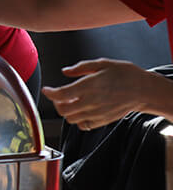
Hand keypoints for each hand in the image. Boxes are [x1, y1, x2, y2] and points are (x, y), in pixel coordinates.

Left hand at [42, 58, 170, 128]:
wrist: (143, 90)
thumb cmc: (124, 74)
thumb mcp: (102, 63)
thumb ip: (81, 67)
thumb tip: (65, 71)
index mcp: (90, 86)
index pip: (62, 94)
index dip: (50, 93)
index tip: (46, 89)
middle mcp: (92, 102)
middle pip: (64, 110)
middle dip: (57, 103)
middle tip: (58, 95)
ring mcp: (98, 113)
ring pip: (72, 119)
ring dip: (66, 111)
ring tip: (71, 101)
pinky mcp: (104, 120)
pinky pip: (84, 125)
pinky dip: (77, 119)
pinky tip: (81, 109)